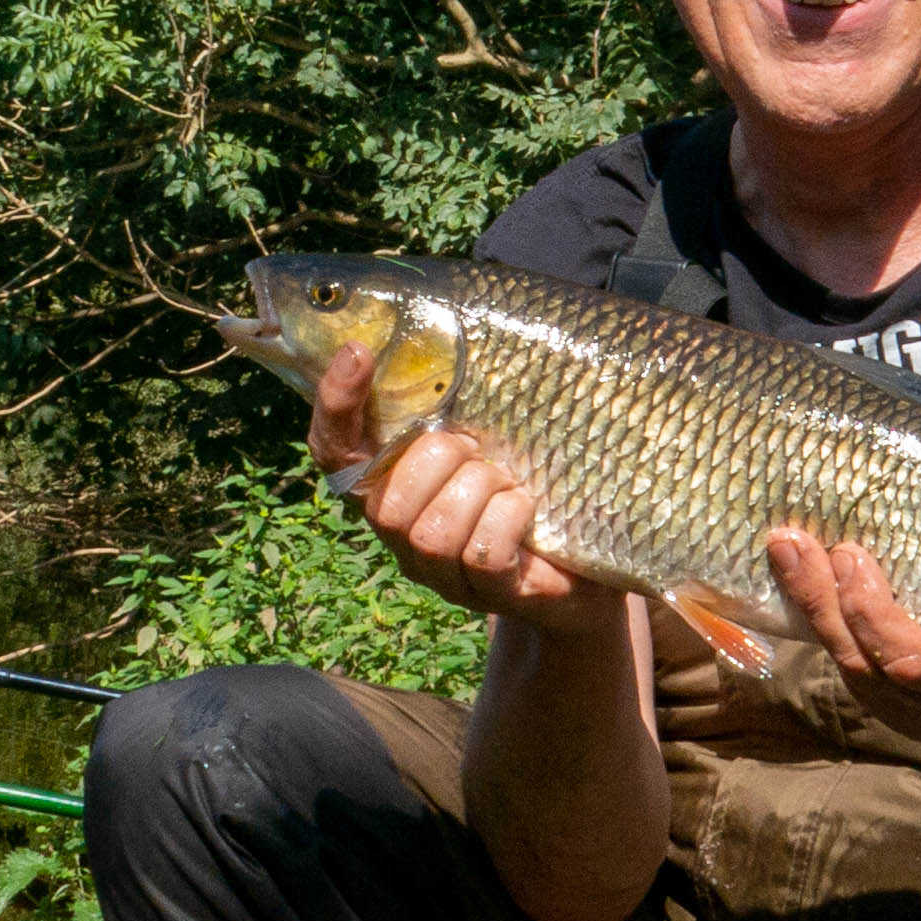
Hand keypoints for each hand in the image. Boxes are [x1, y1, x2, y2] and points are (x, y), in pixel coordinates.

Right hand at [309, 341, 621, 631]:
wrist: (585, 560)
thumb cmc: (525, 479)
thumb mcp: (485, 432)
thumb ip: (453, 398)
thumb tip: (438, 326)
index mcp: (389, 487)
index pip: (335, 452)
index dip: (335, 406)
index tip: (358, 352)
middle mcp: (401, 537)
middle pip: (385, 502)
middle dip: (437, 459)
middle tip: (477, 449)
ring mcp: (441, 574)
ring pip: (433, 533)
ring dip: (479, 491)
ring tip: (506, 482)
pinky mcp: (489, 594)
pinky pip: (484, 554)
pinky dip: (509, 518)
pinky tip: (526, 508)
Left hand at [763, 528, 920, 734]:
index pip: (911, 663)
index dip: (874, 615)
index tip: (853, 557)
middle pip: (861, 662)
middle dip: (822, 601)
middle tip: (795, 542)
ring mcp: (900, 707)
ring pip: (843, 660)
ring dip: (807, 602)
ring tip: (784, 546)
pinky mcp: (880, 694)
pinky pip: (841, 655)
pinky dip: (814, 613)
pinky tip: (793, 571)